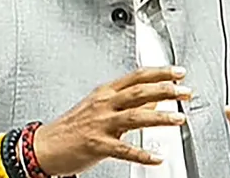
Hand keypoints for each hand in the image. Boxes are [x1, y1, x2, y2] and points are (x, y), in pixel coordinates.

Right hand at [33, 67, 191, 175]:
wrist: (45, 146)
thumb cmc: (72, 126)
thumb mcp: (100, 106)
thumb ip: (128, 102)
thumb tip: (155, 99)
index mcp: (106, 92)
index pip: (137, 76)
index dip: (160, 72)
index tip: (179, 72)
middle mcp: (104, 104)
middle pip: (139, 92)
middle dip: (166, 90)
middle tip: (185, 92)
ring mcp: (101, 124)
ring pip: (135, 117)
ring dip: (160, 118)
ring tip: (179, 119)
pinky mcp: (97, 145)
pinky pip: (124, 150)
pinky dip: (142, 154)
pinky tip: (157, 157)